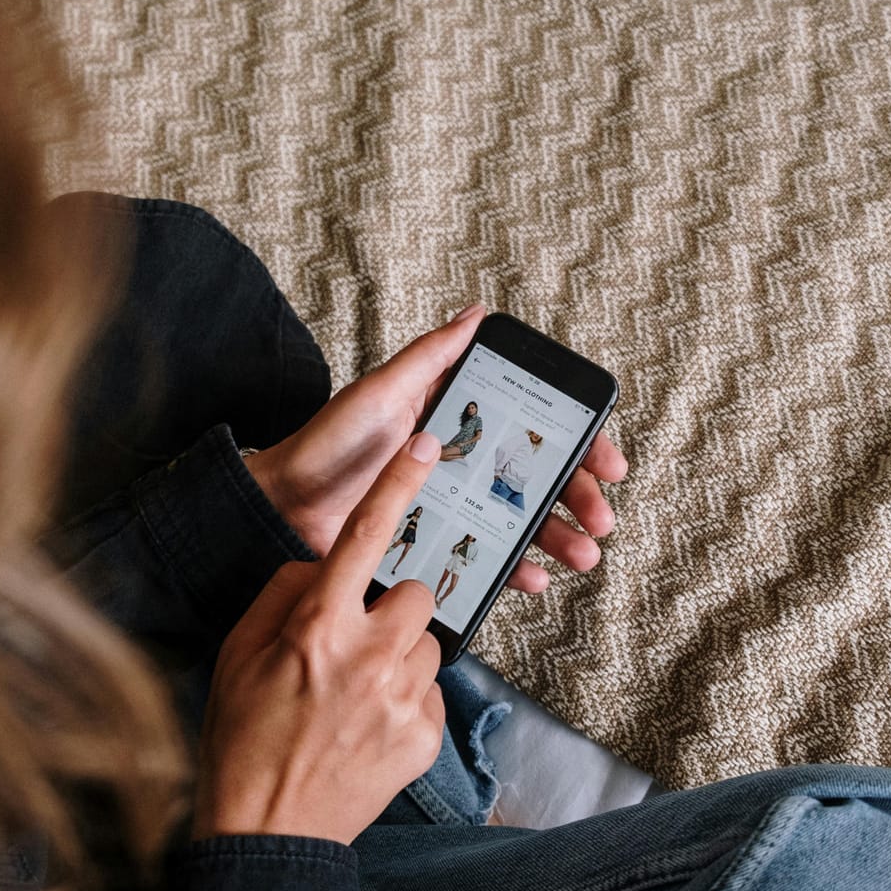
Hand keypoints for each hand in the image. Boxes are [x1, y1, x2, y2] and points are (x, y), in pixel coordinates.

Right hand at [193, 432, 446, 843]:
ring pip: (428, 643)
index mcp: (317, 628)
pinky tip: (367, 730)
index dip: (398, 486)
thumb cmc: (242, 740)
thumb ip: (284, 597)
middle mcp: (368, 657)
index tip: (427, 449)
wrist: (267, 835)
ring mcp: (402, 699)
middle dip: (392, 609)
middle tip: (355, 644)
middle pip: (415, 593)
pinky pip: (431, 694)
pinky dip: (406, 703)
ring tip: (356, 696)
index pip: (365, 538)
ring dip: (401, 657)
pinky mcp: (427, 737)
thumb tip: (322, 569)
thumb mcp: (238, 654)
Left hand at [246, 305, 628, 593]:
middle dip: (579, 497)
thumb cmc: (327, 444)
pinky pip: (488, 557)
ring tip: (582, 554)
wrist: (283, 508)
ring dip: (559, 537)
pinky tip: (534, 578)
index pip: (534, 426)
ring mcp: (454, 505)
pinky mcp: (438, 543)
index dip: (579, 442)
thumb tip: (476, 313)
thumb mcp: (381, 392)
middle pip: (539, 477)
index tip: (607, 460)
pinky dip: (517, 568)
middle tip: (601, 518)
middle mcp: (464, 460)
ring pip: (523, 520)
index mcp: (459, 417)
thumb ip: (431, 357)